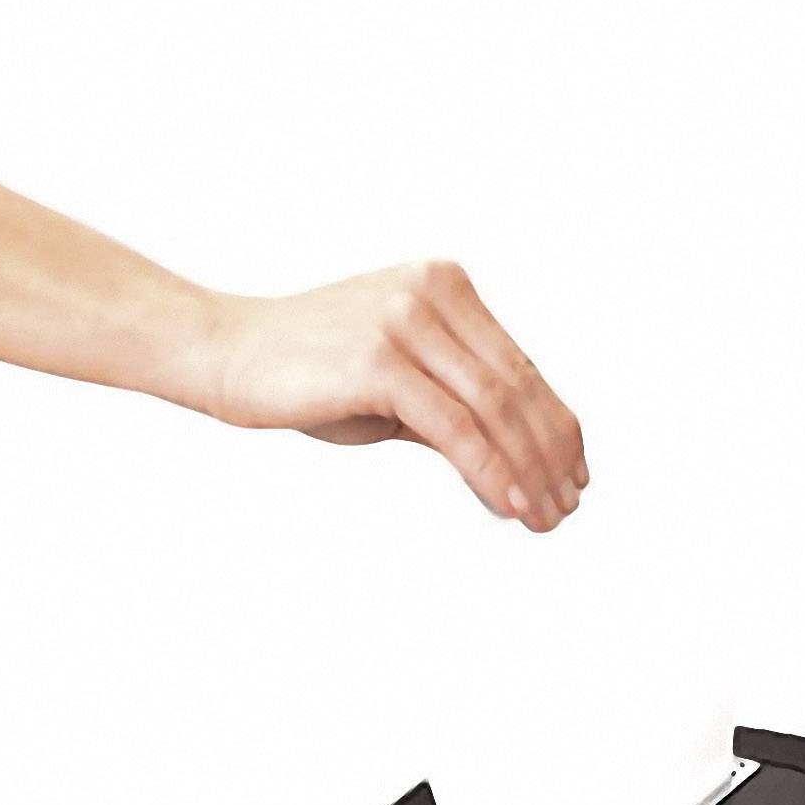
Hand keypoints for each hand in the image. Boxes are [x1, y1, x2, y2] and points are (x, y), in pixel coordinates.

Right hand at [186, 262, 586, 530]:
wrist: (229, 355)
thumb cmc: (312, 375)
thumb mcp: (401, 384)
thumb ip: (458, 408)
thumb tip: (520, 466)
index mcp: (446, 287)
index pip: (522, 366)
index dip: (557, 427)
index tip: (575, 476)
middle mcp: (432, 293)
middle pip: (517, 387)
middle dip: (551, 455)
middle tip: (566, 507)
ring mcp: (404, 321)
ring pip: (494, 407)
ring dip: (528, 470)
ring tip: (545, 517)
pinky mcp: (380, 359)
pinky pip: (454, 426)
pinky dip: (488, 469)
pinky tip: (509, 503)